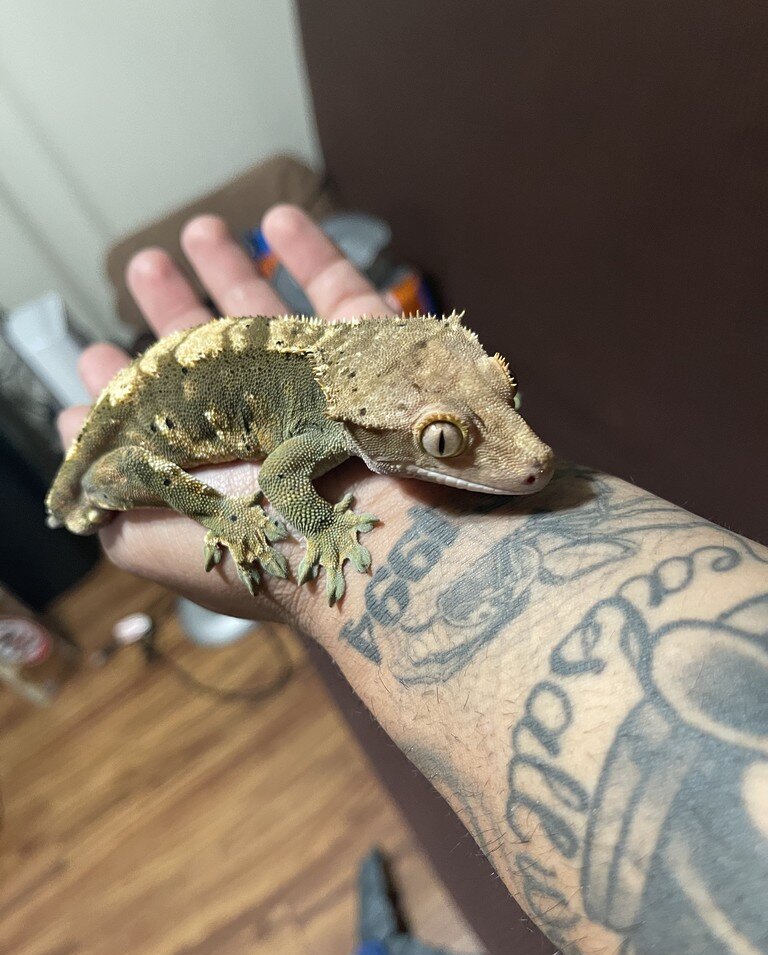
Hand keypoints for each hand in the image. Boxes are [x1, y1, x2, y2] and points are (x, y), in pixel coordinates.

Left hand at [57, 206, 404, 626]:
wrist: (380, 544)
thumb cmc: (266, 546)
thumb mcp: (152, 538)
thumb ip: (108, 493)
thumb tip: (73, 436)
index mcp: (227, 472)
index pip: (166, 423)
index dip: (129, 389)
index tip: (96, 354)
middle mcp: (274, 433)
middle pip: (217, 363)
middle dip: (175, 313)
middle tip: (144, 268)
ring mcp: (326, 394)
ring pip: (275, 323)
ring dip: (233, 273)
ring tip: (197, 230)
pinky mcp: (374, 361)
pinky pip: (345, 298)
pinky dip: (312, 255)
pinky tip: (277, 220)